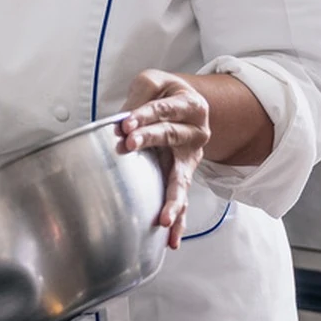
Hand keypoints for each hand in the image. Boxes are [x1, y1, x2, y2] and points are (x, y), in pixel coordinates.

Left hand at [118, 69, 210, 248]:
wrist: (183, 103)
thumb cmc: (165, 93)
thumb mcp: (153, 82)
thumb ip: (140, 95)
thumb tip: (123, 120)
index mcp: (191, 106)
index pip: (165, 110)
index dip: (144, 115)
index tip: (125, 123)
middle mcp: (197, 133)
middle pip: (171, 137)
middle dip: (149, 141)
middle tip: (128, 145)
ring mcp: (191, 158)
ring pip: (182, 179)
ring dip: (171, 199)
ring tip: (163, 219)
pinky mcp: (183, 175)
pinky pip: (181, 199)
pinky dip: (178, 219)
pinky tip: (171, 238)